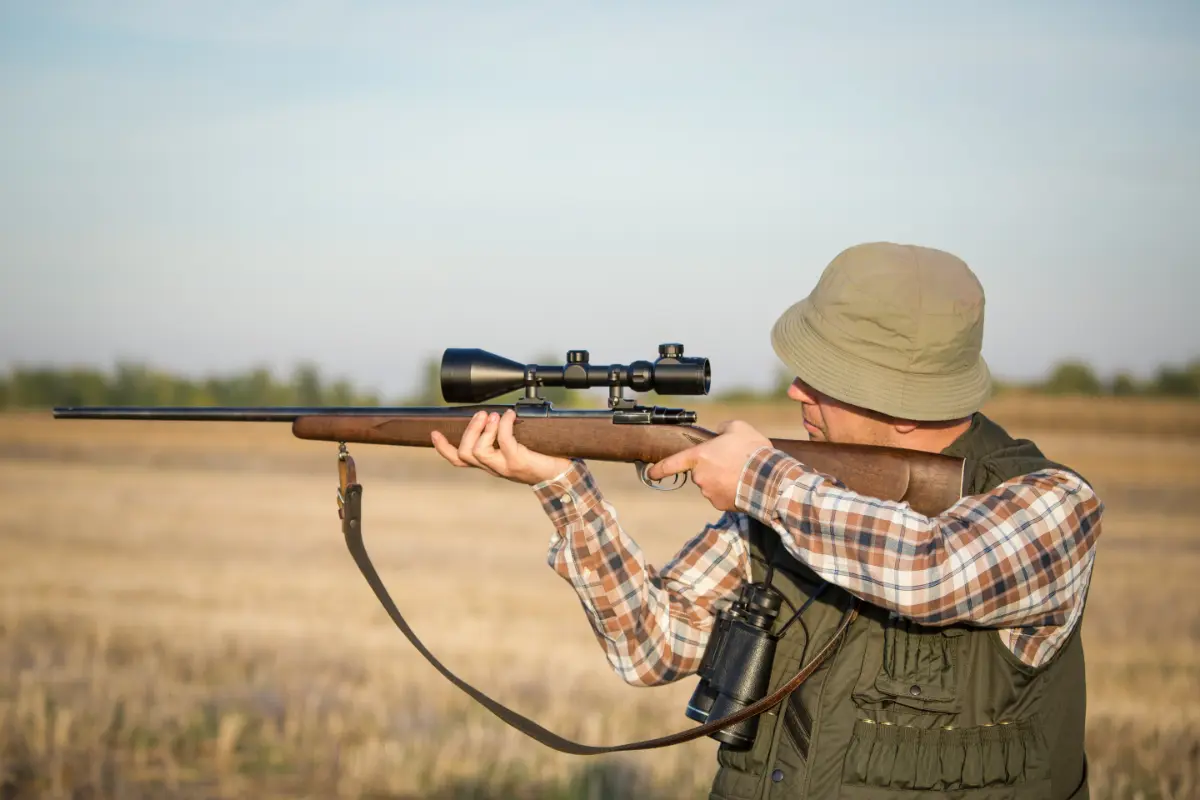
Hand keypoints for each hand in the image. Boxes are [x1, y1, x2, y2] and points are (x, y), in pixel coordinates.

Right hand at [431, 409, 571, 485]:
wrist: (561, 474)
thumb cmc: (540, 457)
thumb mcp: (515, 447)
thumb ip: (501, 436)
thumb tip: (492, 413)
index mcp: (489, 463)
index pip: (459, 460)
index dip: (443, 448)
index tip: (434, 433)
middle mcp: (493, 468)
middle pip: (465, 454)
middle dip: (469, 430)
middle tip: (482, 414)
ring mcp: (504, 467)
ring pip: (478, 451)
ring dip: (484, 429)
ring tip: (494, 416)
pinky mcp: (518, 463)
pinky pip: (504, 442)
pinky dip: (504, 425)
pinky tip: (510, 416)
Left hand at [647, 420, 771, 510]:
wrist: (769, 477)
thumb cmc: (751, 450)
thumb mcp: (738, 427)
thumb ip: (723, 427)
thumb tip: (719, 432)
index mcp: (698, 456)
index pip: (671, 463)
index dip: (659, 469)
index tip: (651, 473)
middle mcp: (699, 477)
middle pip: (700, 472)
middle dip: (712, 467)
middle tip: (731, 461)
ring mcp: (709, 493)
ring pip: (711, 485)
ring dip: (722, 479)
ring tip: (741, 472)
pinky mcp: (721, 505)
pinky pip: (722, 496)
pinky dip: (730, 491)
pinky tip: (744, 484)